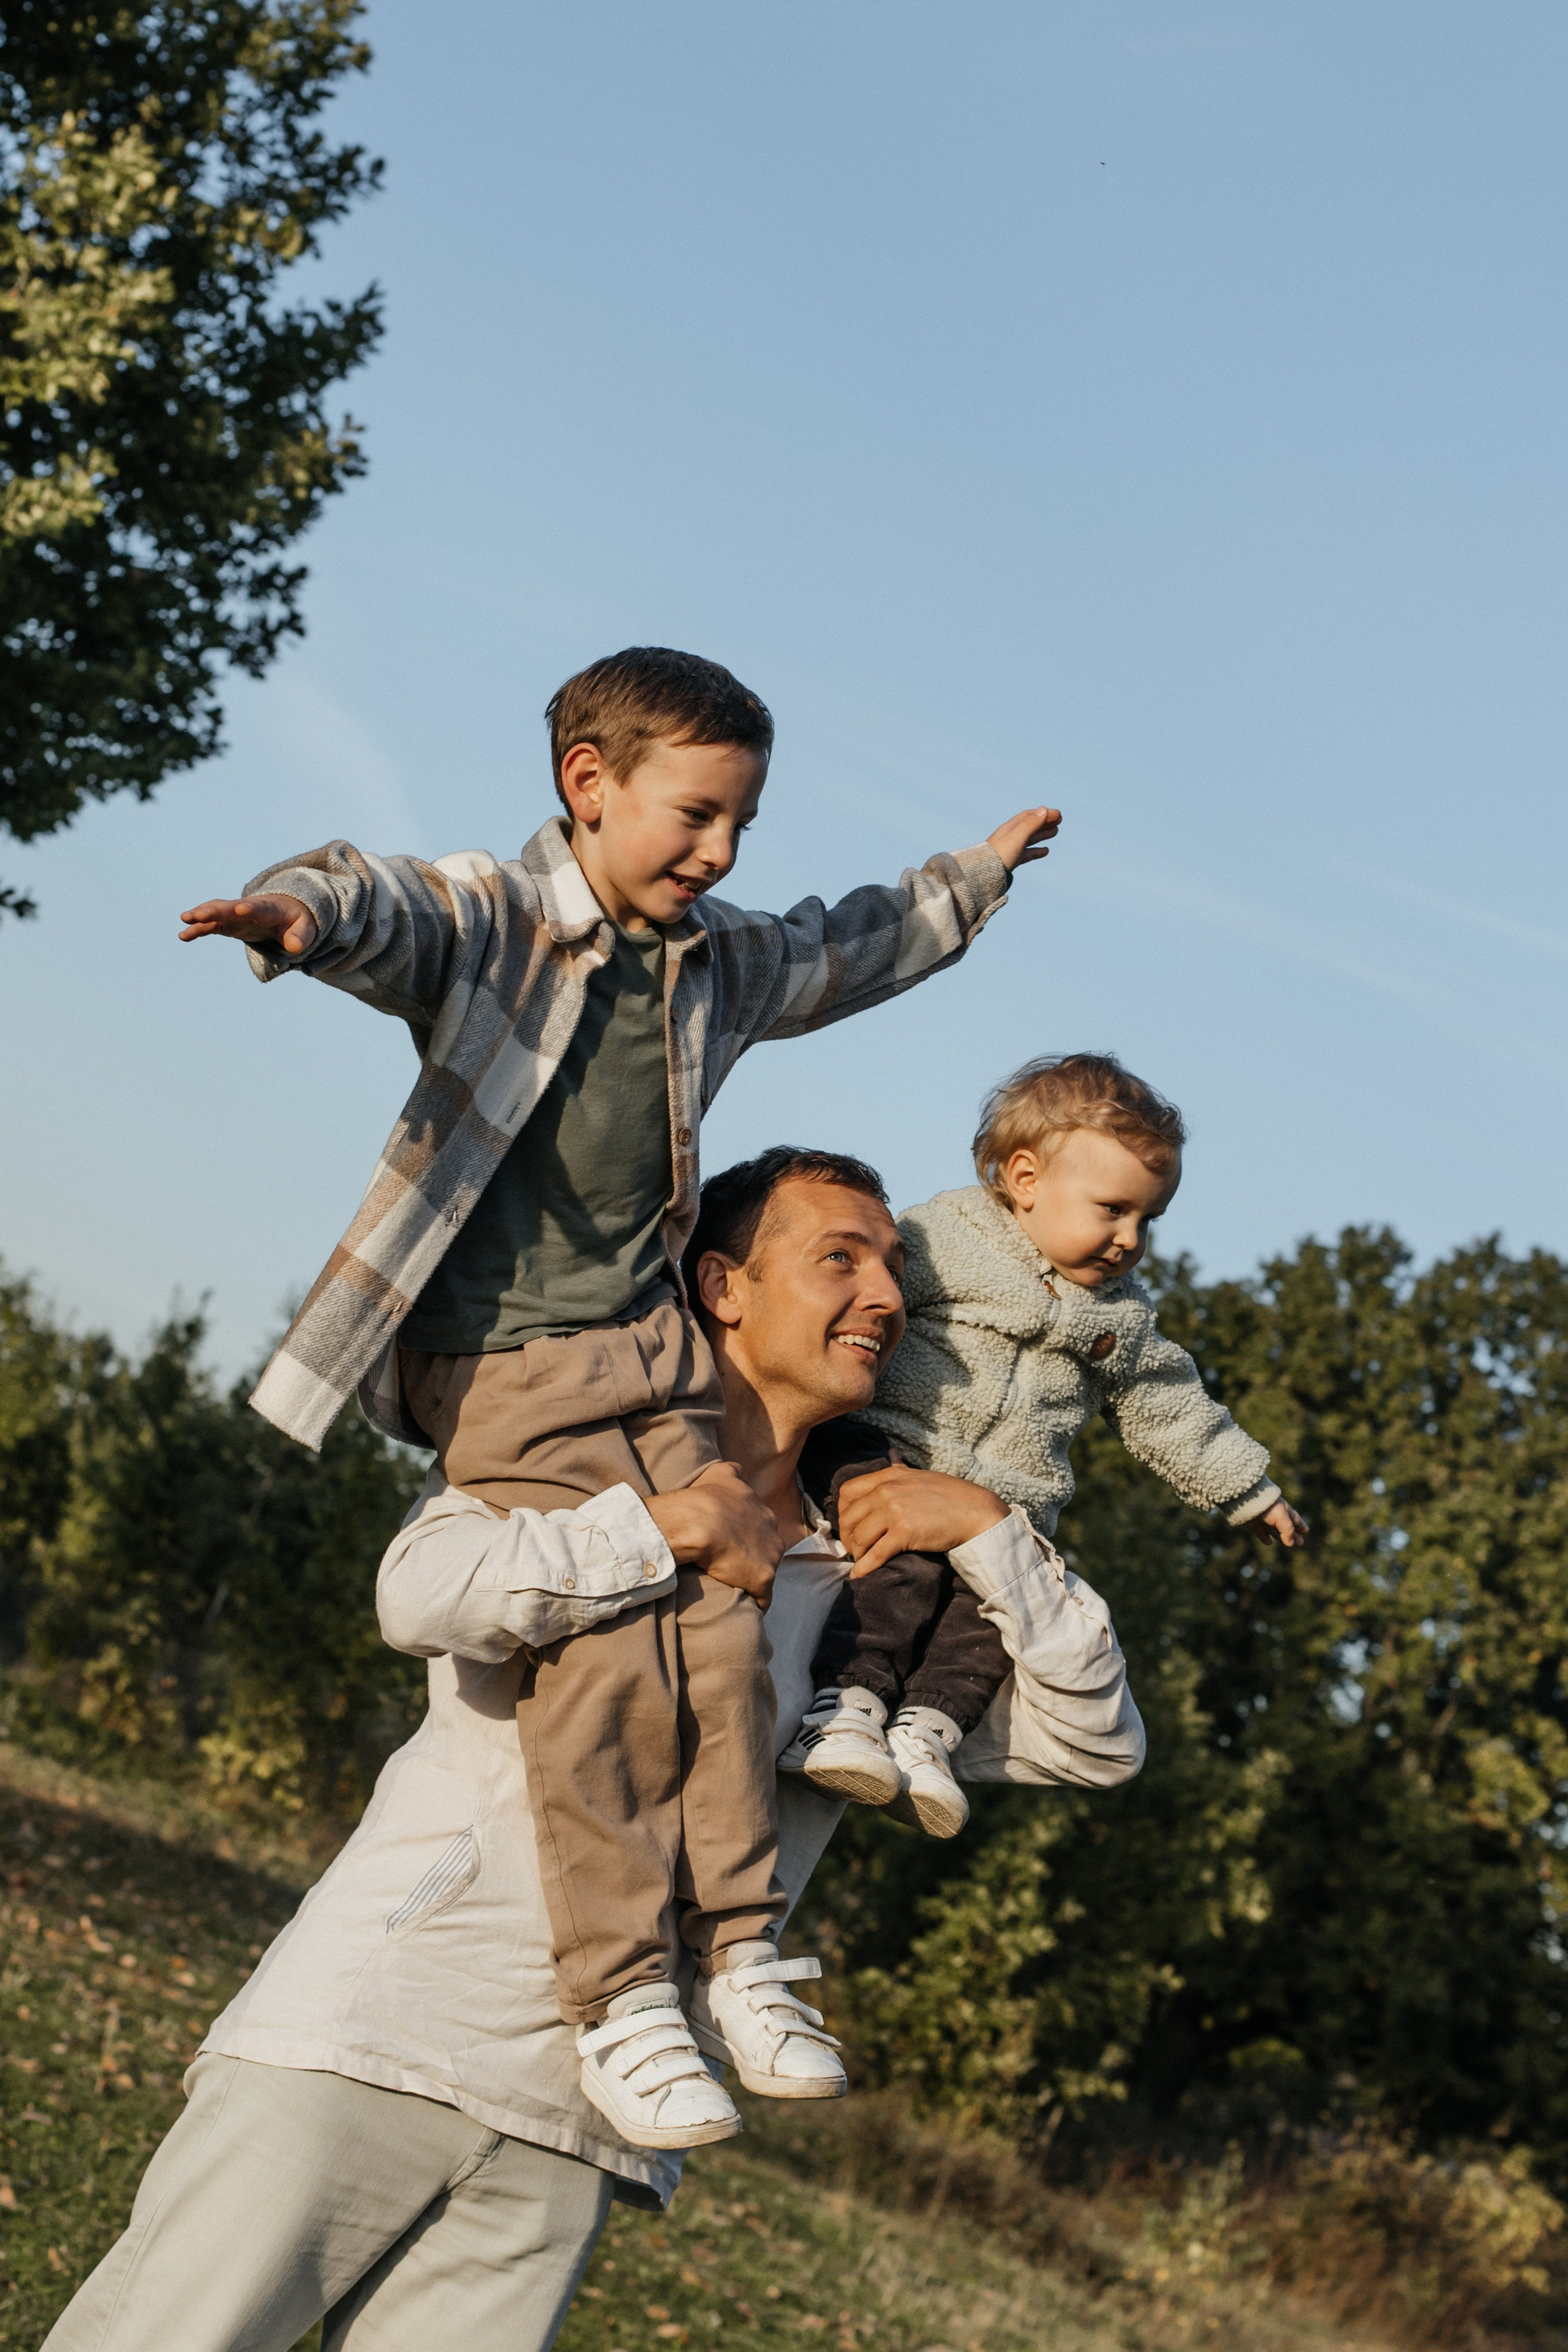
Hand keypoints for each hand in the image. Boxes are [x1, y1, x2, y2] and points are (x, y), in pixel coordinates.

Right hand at [179, 894, 317, 954]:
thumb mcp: (305, 929)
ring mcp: (236, 915)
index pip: (260, 908)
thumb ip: (301, 937)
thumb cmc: (298, 920)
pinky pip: (211, 925)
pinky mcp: (229, 923)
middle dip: (215, 910)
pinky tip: (183, 936)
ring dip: (201, 915)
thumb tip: (294, 948)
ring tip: (185, 920)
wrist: (288, 911)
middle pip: (230, 907)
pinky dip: (198, 929)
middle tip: (198, 914)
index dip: (251, 908)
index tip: (240, 909)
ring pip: (216, 912)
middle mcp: (249, 908)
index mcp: (270, 909)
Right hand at [644, 1462, 782, 1608]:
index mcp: (763, 1511)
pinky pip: (762, 1598)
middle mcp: (773, 1531)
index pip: (761, 1527)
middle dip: (753, 1557)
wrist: (698, 1520)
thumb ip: (733, 1472)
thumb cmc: (704, 1497)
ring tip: (734, 1587)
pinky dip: (755, 1603)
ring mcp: (771, 1555)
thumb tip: (737, 1470)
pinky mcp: (763, 1578)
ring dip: (752, 1579)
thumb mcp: (721, 1473)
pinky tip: (744, 1607)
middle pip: (767, 1549)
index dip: (746, 1536)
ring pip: (766, 1572)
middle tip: (730, 1564)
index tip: (731, 1542)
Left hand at [836, 1462, 1007, 1577]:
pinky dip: (864, 1568)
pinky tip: (860, 1575)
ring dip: (856, 1554)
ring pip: (859, 1537)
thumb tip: (891, 1454)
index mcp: (888, 1476)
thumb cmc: (949, 1494)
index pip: (847, 1492)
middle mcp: (886, 1491)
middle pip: (849, 1518)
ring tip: (861, 1560)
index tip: (849, 1525)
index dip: (842, 1512)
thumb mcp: (919, 1475)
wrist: (975, 1511)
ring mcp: (894, 1511)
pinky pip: (875, 1554)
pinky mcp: (904, 1533)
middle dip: (847, 1537)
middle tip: (853, 1549)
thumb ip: (899, 1467)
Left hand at [987, 806, 1060, 872]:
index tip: (1058, 814)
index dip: (1044, 814)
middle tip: (1059, 820)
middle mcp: (1010, 837)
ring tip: (1055, 832)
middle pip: (1030, 826)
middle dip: (1045, 822)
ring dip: (1042, 834)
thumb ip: (1031, 824)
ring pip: (1029, 839)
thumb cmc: (999, 855)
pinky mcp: (1011, 861)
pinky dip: (1037, 850)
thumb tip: (1044, 809)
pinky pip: (1026, 853)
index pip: (1030, 816)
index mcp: (1010, 828)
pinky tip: (1045, 851)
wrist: (983, 875)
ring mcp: (1010, 849)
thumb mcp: (1017, 837)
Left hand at [1253, 1498, 1308, 1547]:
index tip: (1306, 1531)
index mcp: (1284, 1511)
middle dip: (1294, 1535)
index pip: (1295, 1519)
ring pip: (1275, 1532)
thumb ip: (1288, 1530)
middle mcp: (1274, 1516)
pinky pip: (1261, 1533)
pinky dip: (1265, 1538)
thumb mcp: (1282, 1516)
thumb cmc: (1267, 1506)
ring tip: (1290, 1545)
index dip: (1301, 1526)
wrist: (1247, 1500)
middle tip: (1300, 1543)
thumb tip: (1291, 1544)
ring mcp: (1264, 1520)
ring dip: (1282, 1538)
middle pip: (1287, 1528)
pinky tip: (1269, 1542)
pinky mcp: (1254, 1525)